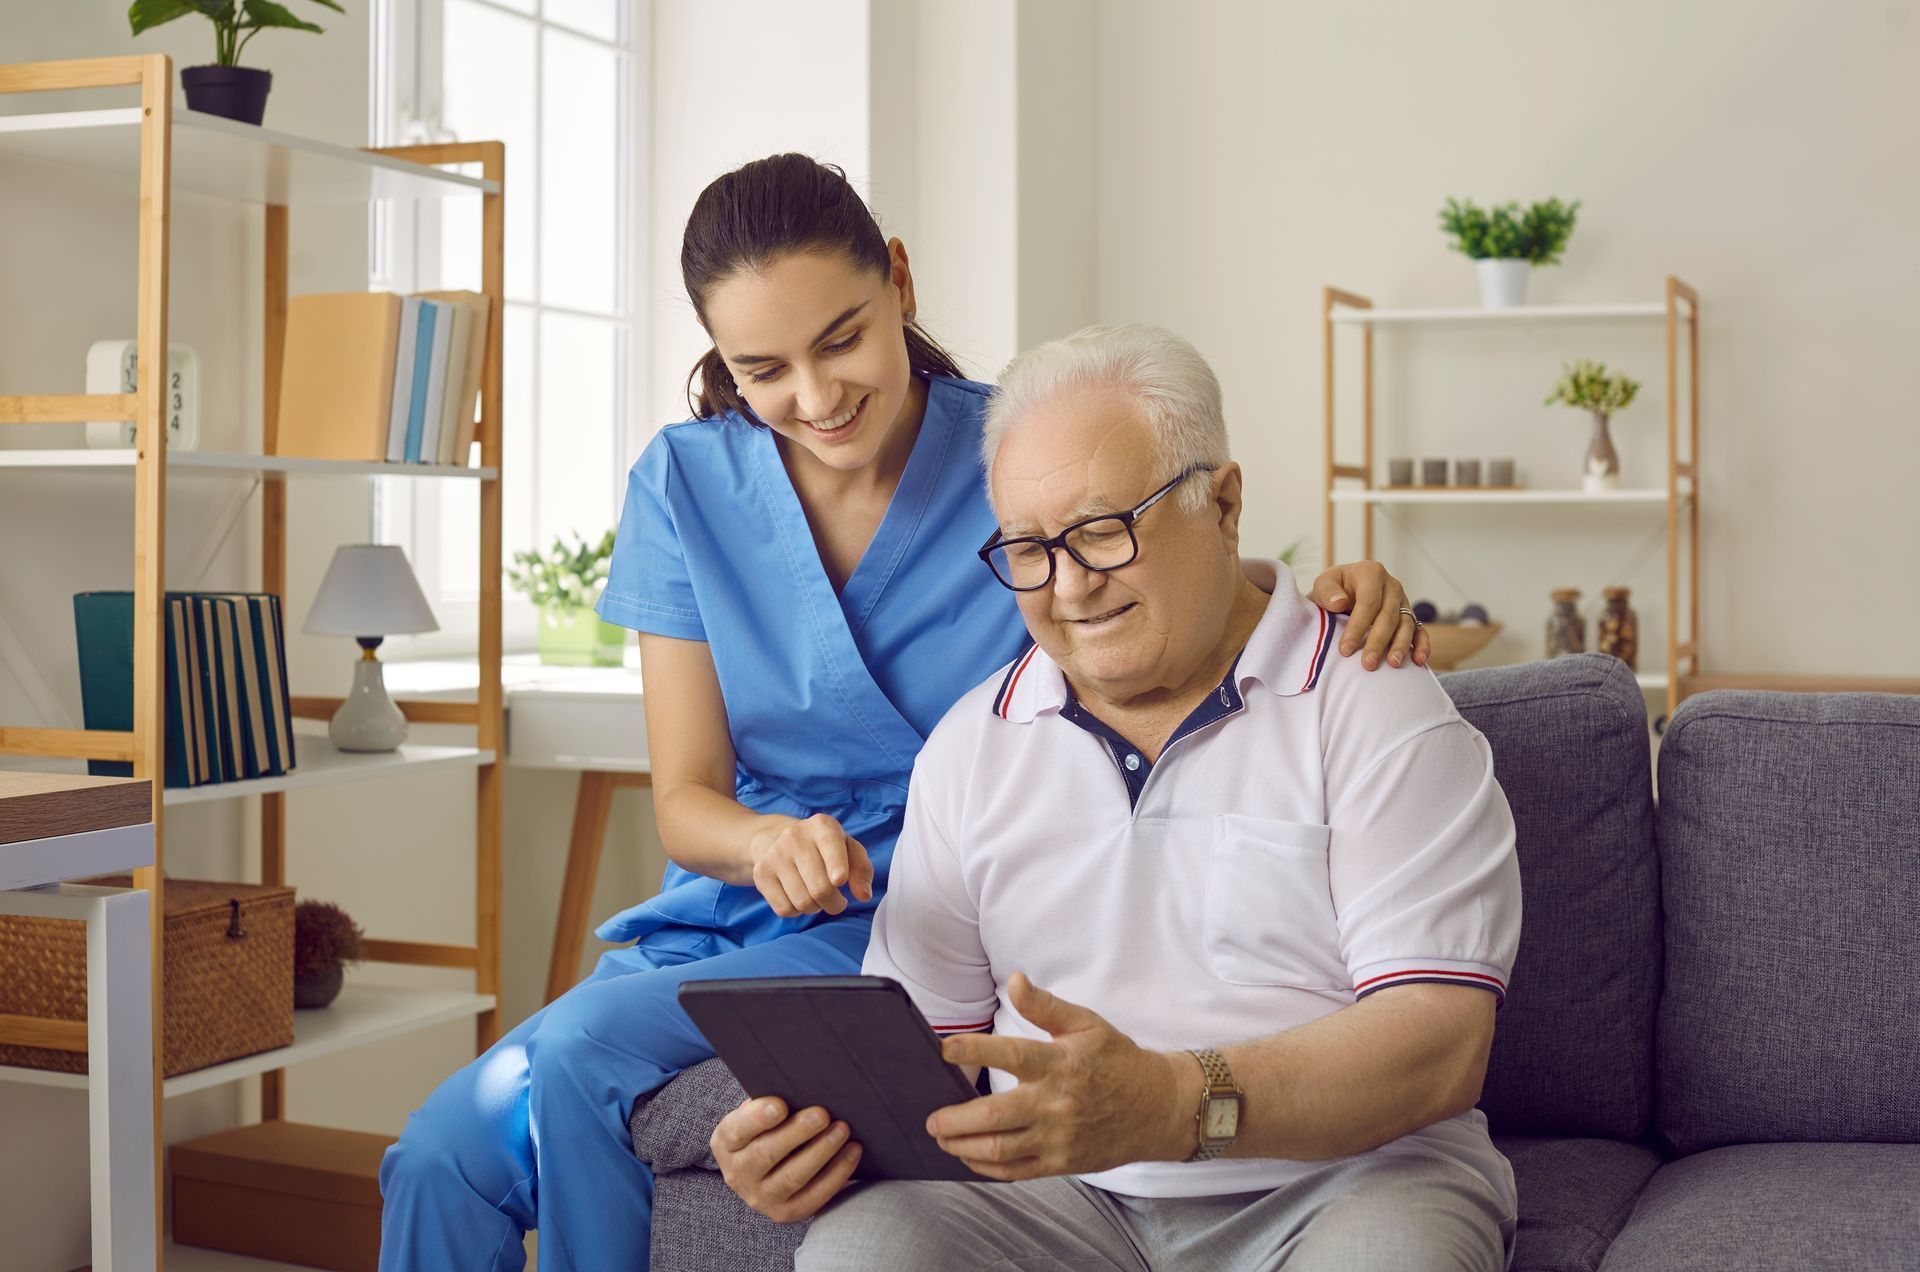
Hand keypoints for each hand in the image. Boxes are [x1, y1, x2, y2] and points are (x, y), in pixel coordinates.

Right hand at [711, 1096, 861, 1223]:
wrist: (763, 1170)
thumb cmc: (766, 1128)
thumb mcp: (757, 1113)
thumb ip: (770, 1102)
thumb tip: (804, 1085)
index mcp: (725, 1143)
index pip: (738, 1130)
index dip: (758, 1118)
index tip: (781, 1104)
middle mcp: (738, 1174)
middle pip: (767, 1154)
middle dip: (797, 1133)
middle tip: (822, 1114)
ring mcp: (760, 1198)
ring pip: (792, 1177)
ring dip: (821, 1152)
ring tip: (842, 1130)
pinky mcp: (786, 1213)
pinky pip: (814, 1196)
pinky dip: (836, 1173)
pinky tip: (853, 1151)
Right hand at [748, 813, 874, 916]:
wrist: (776, 838)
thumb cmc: (822, 847)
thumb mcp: (847, 848)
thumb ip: (862, 869)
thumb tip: (864, 895)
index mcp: (822, 826)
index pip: (831, 847)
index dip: (837, 867)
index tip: (839, 880)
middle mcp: (795, 837)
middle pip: (820, 887)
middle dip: (834, 903)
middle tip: (837, 901)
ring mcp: (775, 855)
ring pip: (803, 902)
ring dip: (816, 908)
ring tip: (816, 896)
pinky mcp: (761, 873)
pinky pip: (784, 909)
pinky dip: (797, 911)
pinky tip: (798, 896)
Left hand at [926, 973, 1186, 1180]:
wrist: (1157, 1108)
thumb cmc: (1117, 1060)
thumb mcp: (1086, 1023)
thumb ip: (1045, 1006)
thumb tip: (1013, 980)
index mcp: (1061, 1062)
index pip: (1012, 1054)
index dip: (976, 1050)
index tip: (945, 1049)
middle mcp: (1056, 1102)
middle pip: (996, 1114)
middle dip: (956, 1119)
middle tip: (931, 1117)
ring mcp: (1059, 1137)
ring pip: (1002, 1147)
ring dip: (964, 1146)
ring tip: (941, 1137)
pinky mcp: (1062, 1162)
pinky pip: (1017, 1170)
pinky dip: (987, 1167)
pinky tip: (968, 1157)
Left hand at [1309, 561, 1431, 669]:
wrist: (1343, 594)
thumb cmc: (1332, 591)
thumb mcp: (1323, 585)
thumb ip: (1327, 591)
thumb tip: (1339, 602)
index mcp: (1371, 573)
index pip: (1368, 602)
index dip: (1357, 627)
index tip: (1345, 650)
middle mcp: (1392, 586)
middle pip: (1388, 616)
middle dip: (1378, 642)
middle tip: (1368, 664)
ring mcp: (1403, 601)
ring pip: (1406, 624)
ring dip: (1400, 646)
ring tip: (1393, 664)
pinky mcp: (1410, 616)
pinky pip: (1420, 630)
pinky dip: (1421, 645)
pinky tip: (1418, 661)